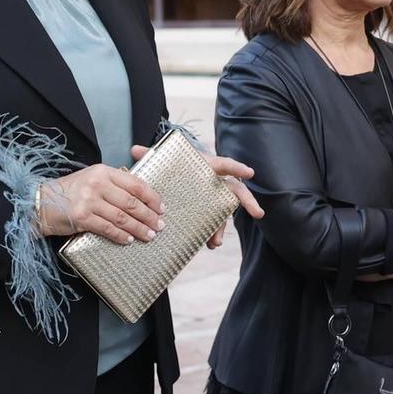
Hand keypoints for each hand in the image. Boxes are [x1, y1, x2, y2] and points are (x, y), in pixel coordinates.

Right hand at [37, 159, 164, 243]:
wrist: (40, 202)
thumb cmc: (68, 192)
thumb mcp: (91, 178)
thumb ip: (113, 183)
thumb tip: (138, 195)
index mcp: (103, 171)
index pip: (135, 184)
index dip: (151, 197)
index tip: (161, 208)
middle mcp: (97, 184)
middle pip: (131, 202)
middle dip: (149, 216)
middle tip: (159, 225)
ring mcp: (88, 200)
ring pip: (122, 217)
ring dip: (139, 228)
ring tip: (149, 235)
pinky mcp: (81, 217)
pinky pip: (107, 228)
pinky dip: (121, 235)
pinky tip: (129, 240)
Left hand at [128, 144, 265, 248]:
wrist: (178, 173)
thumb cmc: (174, 164)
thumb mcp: (163, 160)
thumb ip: (151, 155)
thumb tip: (134, 149)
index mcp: (207, 166)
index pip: (224, 164)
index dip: (236, 167)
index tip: (250, 173)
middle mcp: (215, 181)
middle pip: (235, 191)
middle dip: (248, 201)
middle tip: (258, 213)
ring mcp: (215, 196)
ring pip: (224, 211)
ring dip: (221, 227)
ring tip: (214, 243)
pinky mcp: (210, 208)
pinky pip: (215, 221)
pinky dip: (212, 232)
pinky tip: (209, 244)